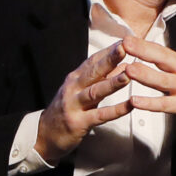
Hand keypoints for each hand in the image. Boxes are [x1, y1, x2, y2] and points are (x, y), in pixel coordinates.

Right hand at [34, 41, 134, 165]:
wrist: (45, 135)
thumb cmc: (67, 110)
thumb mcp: (81, 90)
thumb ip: (101, 78)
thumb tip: (124, 64)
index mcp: (75, 78)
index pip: (93, 60)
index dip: (109, 50)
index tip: (126, 40)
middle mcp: (73, 88)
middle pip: (93, 71)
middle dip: (110, 59)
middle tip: (125, 48)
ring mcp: (74, 105)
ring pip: (95, 91)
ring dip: (112, 82)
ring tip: (127, 75)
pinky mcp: (79, 123)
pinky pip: (100, 116)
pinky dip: (116, 110)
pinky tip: (130, 105)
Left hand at [113, 35, 175, 145]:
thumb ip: (168, 69)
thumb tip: (147, 60)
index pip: (162, 50)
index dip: (144, 44)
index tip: (126, 38)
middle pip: (163, 59)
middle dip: (143, 50)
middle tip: (125, 44)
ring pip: (163, 80)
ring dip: (145, 74)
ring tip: (128, 70)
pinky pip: (166, 104)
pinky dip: (150, 103)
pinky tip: (135, 101)